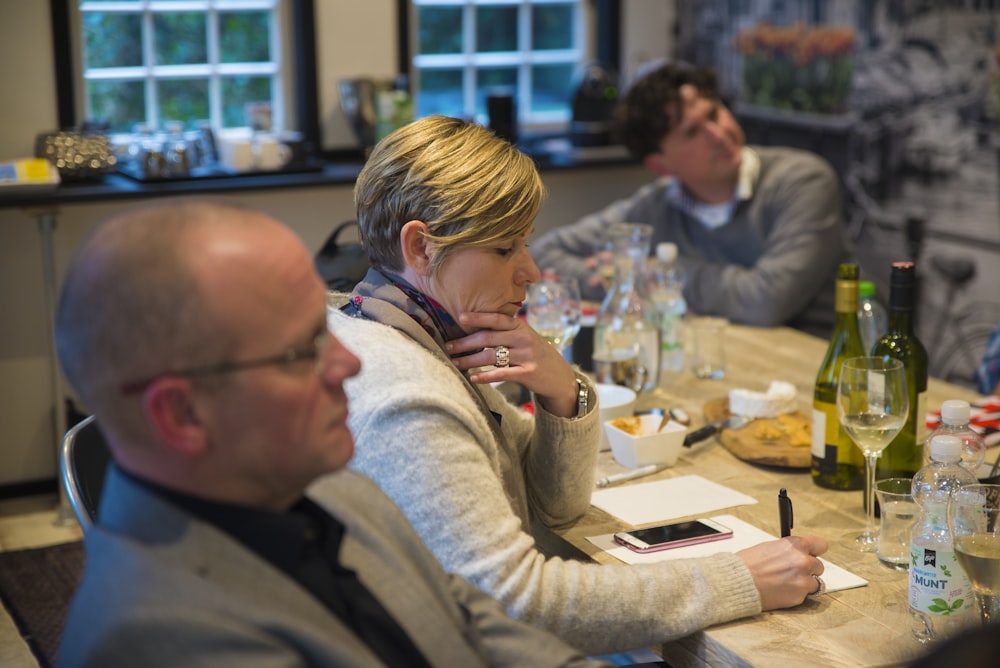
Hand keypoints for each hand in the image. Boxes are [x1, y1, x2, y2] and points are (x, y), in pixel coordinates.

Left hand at [446, 311, 577, 416]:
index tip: (460, 317)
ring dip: (470, 360)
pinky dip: (486, 376)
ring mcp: (526, 355)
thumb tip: (475, 328)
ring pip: (492, 356)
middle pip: (489, 338)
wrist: (560, 375)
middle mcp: (523, 338)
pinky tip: (473, 378)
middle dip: (466, 342)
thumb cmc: (535, 354)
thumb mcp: (524, 337)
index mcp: (520, 326)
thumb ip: (505, 331)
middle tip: (448, 346)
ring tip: (456, 363)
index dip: (478, 317)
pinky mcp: (528, 373)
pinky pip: (502, 373)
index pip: (496, 319)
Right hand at [737, 535, 828, 609]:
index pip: (821, 545)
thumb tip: (797, 554)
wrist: (738, 582)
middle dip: (808, 570)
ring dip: (804, 583)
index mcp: (795, 545)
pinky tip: (782, 590)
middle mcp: (802, 561)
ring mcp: (803, 580)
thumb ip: (789, 550)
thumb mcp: (770, 547)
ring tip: (787, 583)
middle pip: (819, 566)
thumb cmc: (748, 564)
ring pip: (815, 583)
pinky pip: (805, 595)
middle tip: (793, 572)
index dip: (816, 551)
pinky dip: (796, 594)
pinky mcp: (799, 596)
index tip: (813, 554)